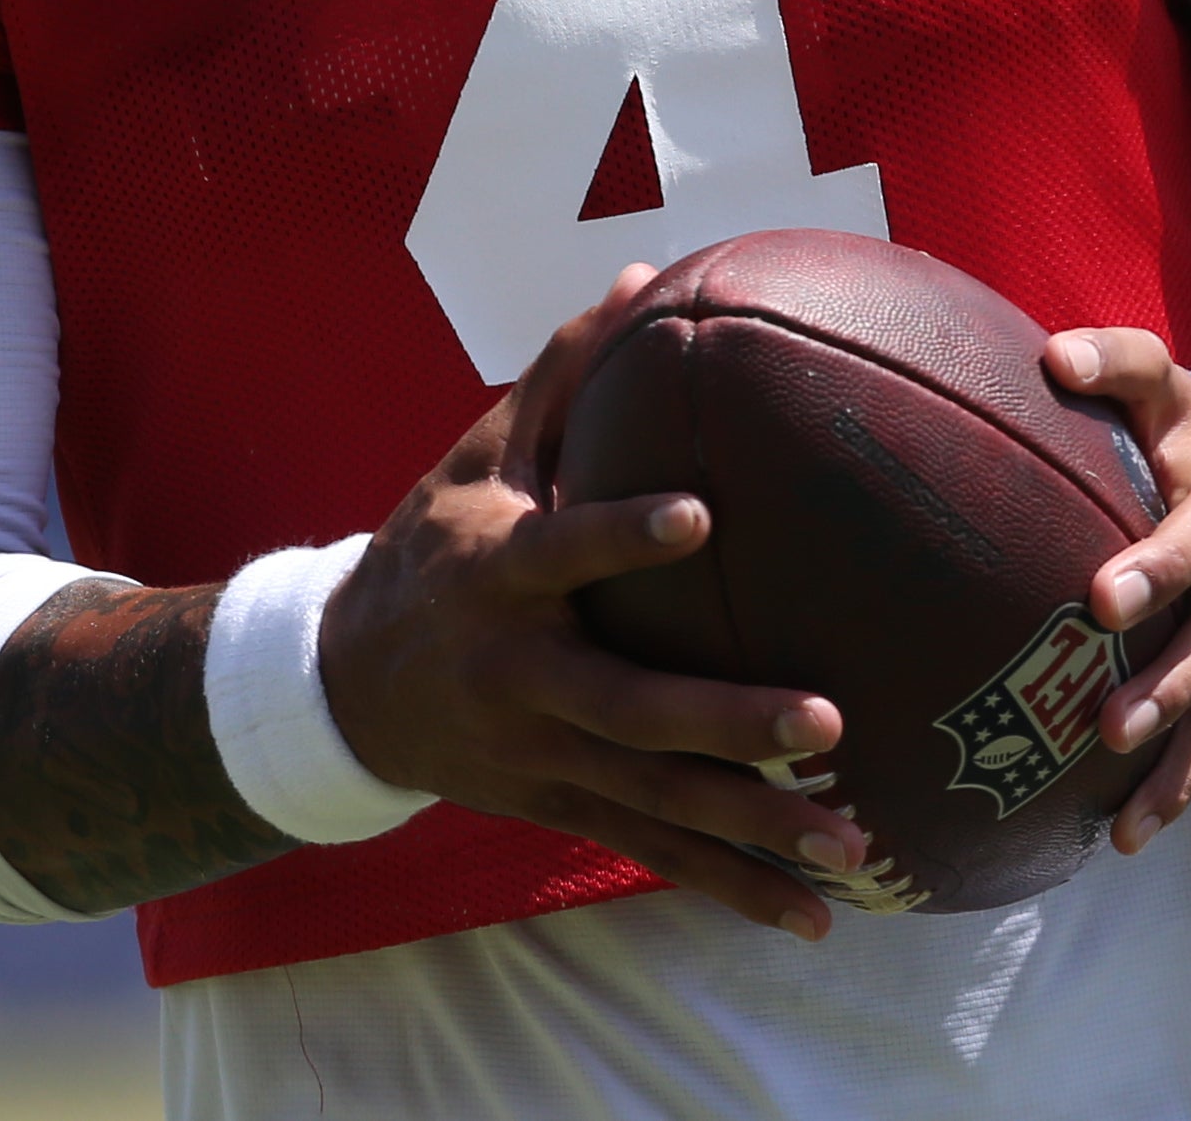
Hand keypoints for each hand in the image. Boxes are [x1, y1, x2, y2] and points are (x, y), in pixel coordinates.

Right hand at [318, 266, 869, 937]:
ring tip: (853, 845)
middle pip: (631, 709)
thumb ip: (562, 374)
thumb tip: (647, 273)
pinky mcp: (559, 808)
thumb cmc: (432, 543)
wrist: (337, 687)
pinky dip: (732, 889)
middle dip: (727, 723)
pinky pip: (654, 852)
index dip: (625, 535)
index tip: (701, 515)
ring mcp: (540, 756)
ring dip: (754, 831)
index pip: (565, 551)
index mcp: (499, 574)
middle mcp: (520, 676)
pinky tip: (818, 917)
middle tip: (827, 722)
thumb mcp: (474, 456)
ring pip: (655, 803)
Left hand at [1043, 324, 1190, 854]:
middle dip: (1171, 673)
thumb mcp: (1166, 383)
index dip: (1161, 552)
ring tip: (1122, 798)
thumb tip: (1050, 357)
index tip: (1099, 583)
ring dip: (1177, 747)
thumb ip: (1116, 362)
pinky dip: (1179, 784)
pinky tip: (1129, 834)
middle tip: (1108, 704)